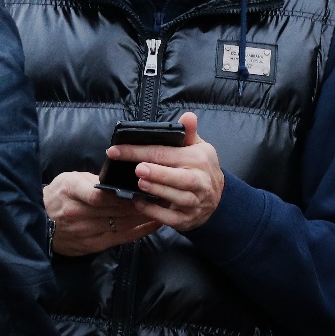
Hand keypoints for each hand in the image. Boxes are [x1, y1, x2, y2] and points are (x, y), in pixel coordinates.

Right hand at [43, 171, 159, 255]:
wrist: (38, 222)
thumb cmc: (57, 196)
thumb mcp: (70, 179)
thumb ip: (93, 179)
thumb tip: (120, 177)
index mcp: (71, 191)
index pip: (101, 193)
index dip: (124, 191)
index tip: (144, 185)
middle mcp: (78, 212)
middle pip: (117, 208)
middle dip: (141, 201)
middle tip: (163, 193)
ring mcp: (85, 231)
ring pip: (122, 223)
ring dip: (144, 215)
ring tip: (162, 206)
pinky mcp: (91, 245)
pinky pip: (121, 238)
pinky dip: (140, 231)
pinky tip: (154, 224)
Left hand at [108, 111, 223, 231]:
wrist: (218, 199)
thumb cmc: (201, 168)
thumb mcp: (198, 147)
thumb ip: (188, 133)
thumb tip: (188, 116)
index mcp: (197, 159)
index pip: (166, 153)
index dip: (141, 151)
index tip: (116, 150)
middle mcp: (199, 180)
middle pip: (178, 177)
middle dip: (157, 173)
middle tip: (138, 169)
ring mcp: (194, 201)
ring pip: (176, 197)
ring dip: (157, 191)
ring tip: (140, 184)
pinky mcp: (187, 219)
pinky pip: (171, 218)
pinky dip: (155, 212)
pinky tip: (140, 203)